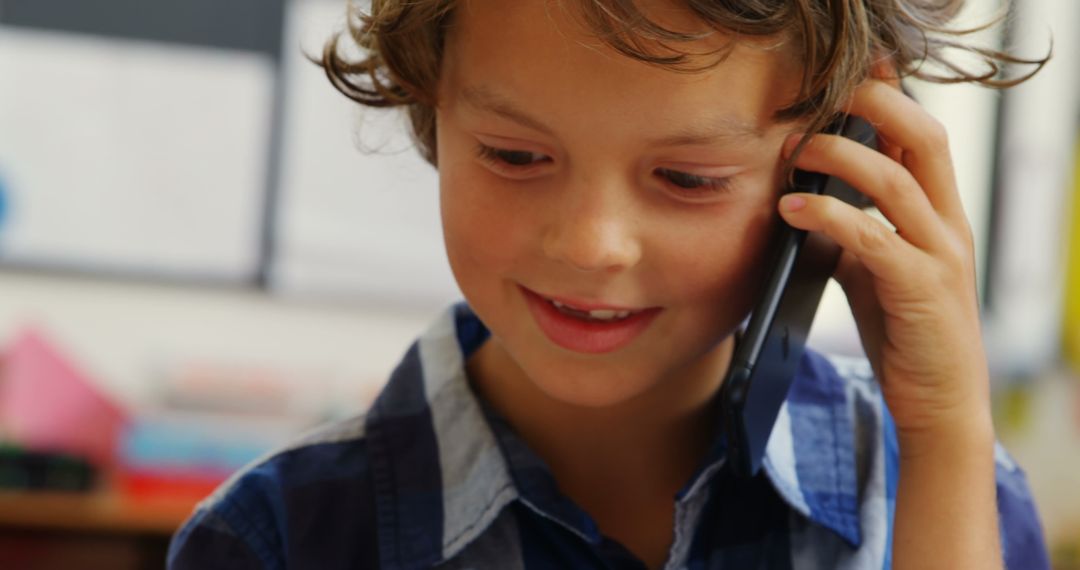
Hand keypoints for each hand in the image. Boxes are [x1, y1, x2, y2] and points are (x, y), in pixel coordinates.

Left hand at [777, 79, 992, 446]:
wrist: (940, 404)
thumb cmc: (903, 332)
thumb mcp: (874, 270)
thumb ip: (853, 231)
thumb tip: (803, 198)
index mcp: (940, 214)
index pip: (921, 136)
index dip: (886, 98)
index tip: (841, 81)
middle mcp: (949, 224)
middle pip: (923, 135)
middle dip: (871, 104)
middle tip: (817, 100)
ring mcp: (941, 255)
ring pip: (895, 178)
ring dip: (837, 156)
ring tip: (794, 152)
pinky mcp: (922, 289)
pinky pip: (873, 237)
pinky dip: (828, 215)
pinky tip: (792, 208)